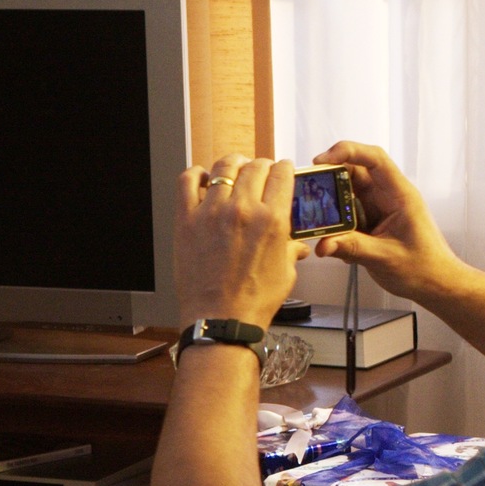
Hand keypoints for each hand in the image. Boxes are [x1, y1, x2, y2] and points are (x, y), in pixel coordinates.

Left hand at [175, 156, 307, 327]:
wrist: (220, 320)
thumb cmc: (253, 302)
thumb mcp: (286, 274)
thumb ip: (291, 251)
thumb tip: (297, 245)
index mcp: (272, 220)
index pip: (281, 174)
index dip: (283, 169)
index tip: (280, 171)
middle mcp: (243, 210)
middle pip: (254, 166)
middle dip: (261, 166)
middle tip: (259, 172)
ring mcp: (212, 212)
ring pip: (224, 167)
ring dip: (233, 165)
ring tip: (234, 170)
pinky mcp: (187, 220)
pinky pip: (187, 181)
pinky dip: (196, 174)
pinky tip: (203, 179)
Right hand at [310, 142, 463, 301]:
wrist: (436, 284)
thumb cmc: (423, 268)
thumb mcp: (385, 258)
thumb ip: (352, 248)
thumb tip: (322, 244)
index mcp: (400, 194)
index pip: (374, 158)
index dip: (347, 151)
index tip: (322, 161)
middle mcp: (389, 196)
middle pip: (355, 172)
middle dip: (330, 178)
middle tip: (307, 190)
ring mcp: (380, 208)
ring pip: (348, 193)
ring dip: (331, 204)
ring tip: (315, 220)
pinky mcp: (372, 222)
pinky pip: (348, 214)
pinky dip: (336, 225)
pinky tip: (333, 243)